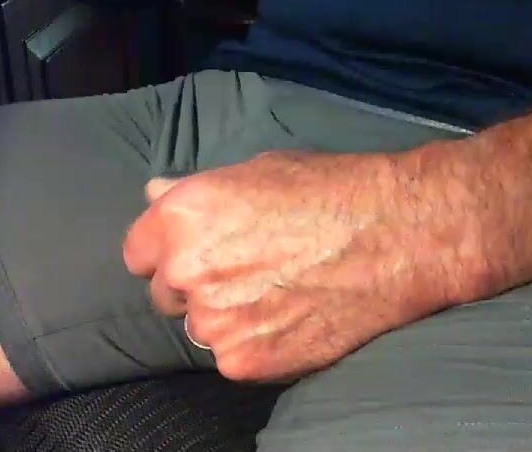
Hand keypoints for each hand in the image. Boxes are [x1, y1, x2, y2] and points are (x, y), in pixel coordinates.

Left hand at [122, 147, 487, 381]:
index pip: (137, 253)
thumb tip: (153, 193)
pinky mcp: (243, 360)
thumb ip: (195, 191)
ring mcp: (213, 321)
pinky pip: (232, 356)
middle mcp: (185, 270)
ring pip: (199, 329)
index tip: (194, 253)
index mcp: (180, 217)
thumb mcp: (254, 171)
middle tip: (244, 273)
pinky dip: (254, 344)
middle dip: (194, 286)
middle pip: (165, 294)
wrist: (394, 234)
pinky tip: (290, 318)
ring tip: (275, 295)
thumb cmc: (329, 190)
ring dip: (224, 318)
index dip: (166, 253)